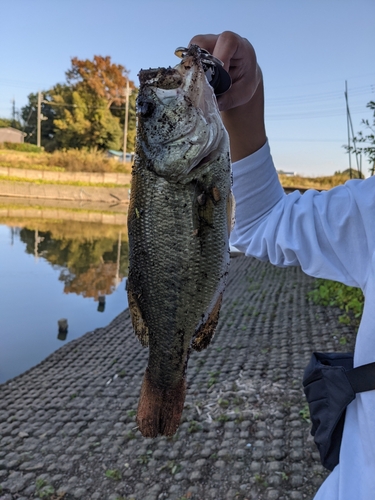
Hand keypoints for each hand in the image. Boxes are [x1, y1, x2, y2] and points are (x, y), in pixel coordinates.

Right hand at [189, 31, 265, 160]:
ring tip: (194, 88)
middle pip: (201, 43)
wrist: (242, 90)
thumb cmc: (245, 92)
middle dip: (198, 64)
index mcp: (241, 48)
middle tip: (199, 84)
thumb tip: (209, 102)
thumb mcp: (240, 96)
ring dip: (189, 70)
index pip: (228, 41)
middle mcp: (223, 43)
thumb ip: (228, 96)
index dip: (220, 54)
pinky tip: (188, 89)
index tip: (216, 71)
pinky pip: (186, 62)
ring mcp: (209, 47)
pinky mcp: (197, 57)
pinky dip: (185, 75)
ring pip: (190, 53)